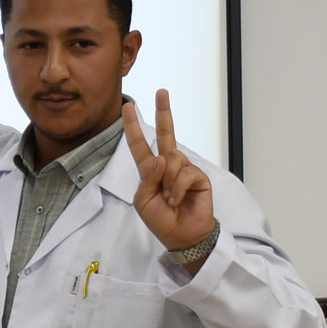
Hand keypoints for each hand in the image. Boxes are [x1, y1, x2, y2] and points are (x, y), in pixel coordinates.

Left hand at [122, 90, 215, 259]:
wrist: (181, 236)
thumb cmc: (161, 219)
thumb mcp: (143, 200)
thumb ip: (148, 178)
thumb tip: (162, 157)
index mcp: (150, 169)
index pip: (139, 144)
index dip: (132, 126)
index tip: (127, 107)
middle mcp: (167, 164)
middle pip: (164, 134)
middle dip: (163, 112)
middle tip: (161, 91)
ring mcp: (183, 168)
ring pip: (172, 159)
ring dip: (167, 182)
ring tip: (170, 199)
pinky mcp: (198, 176)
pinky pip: (184, 173)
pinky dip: (178, 188)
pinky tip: (178, 199)